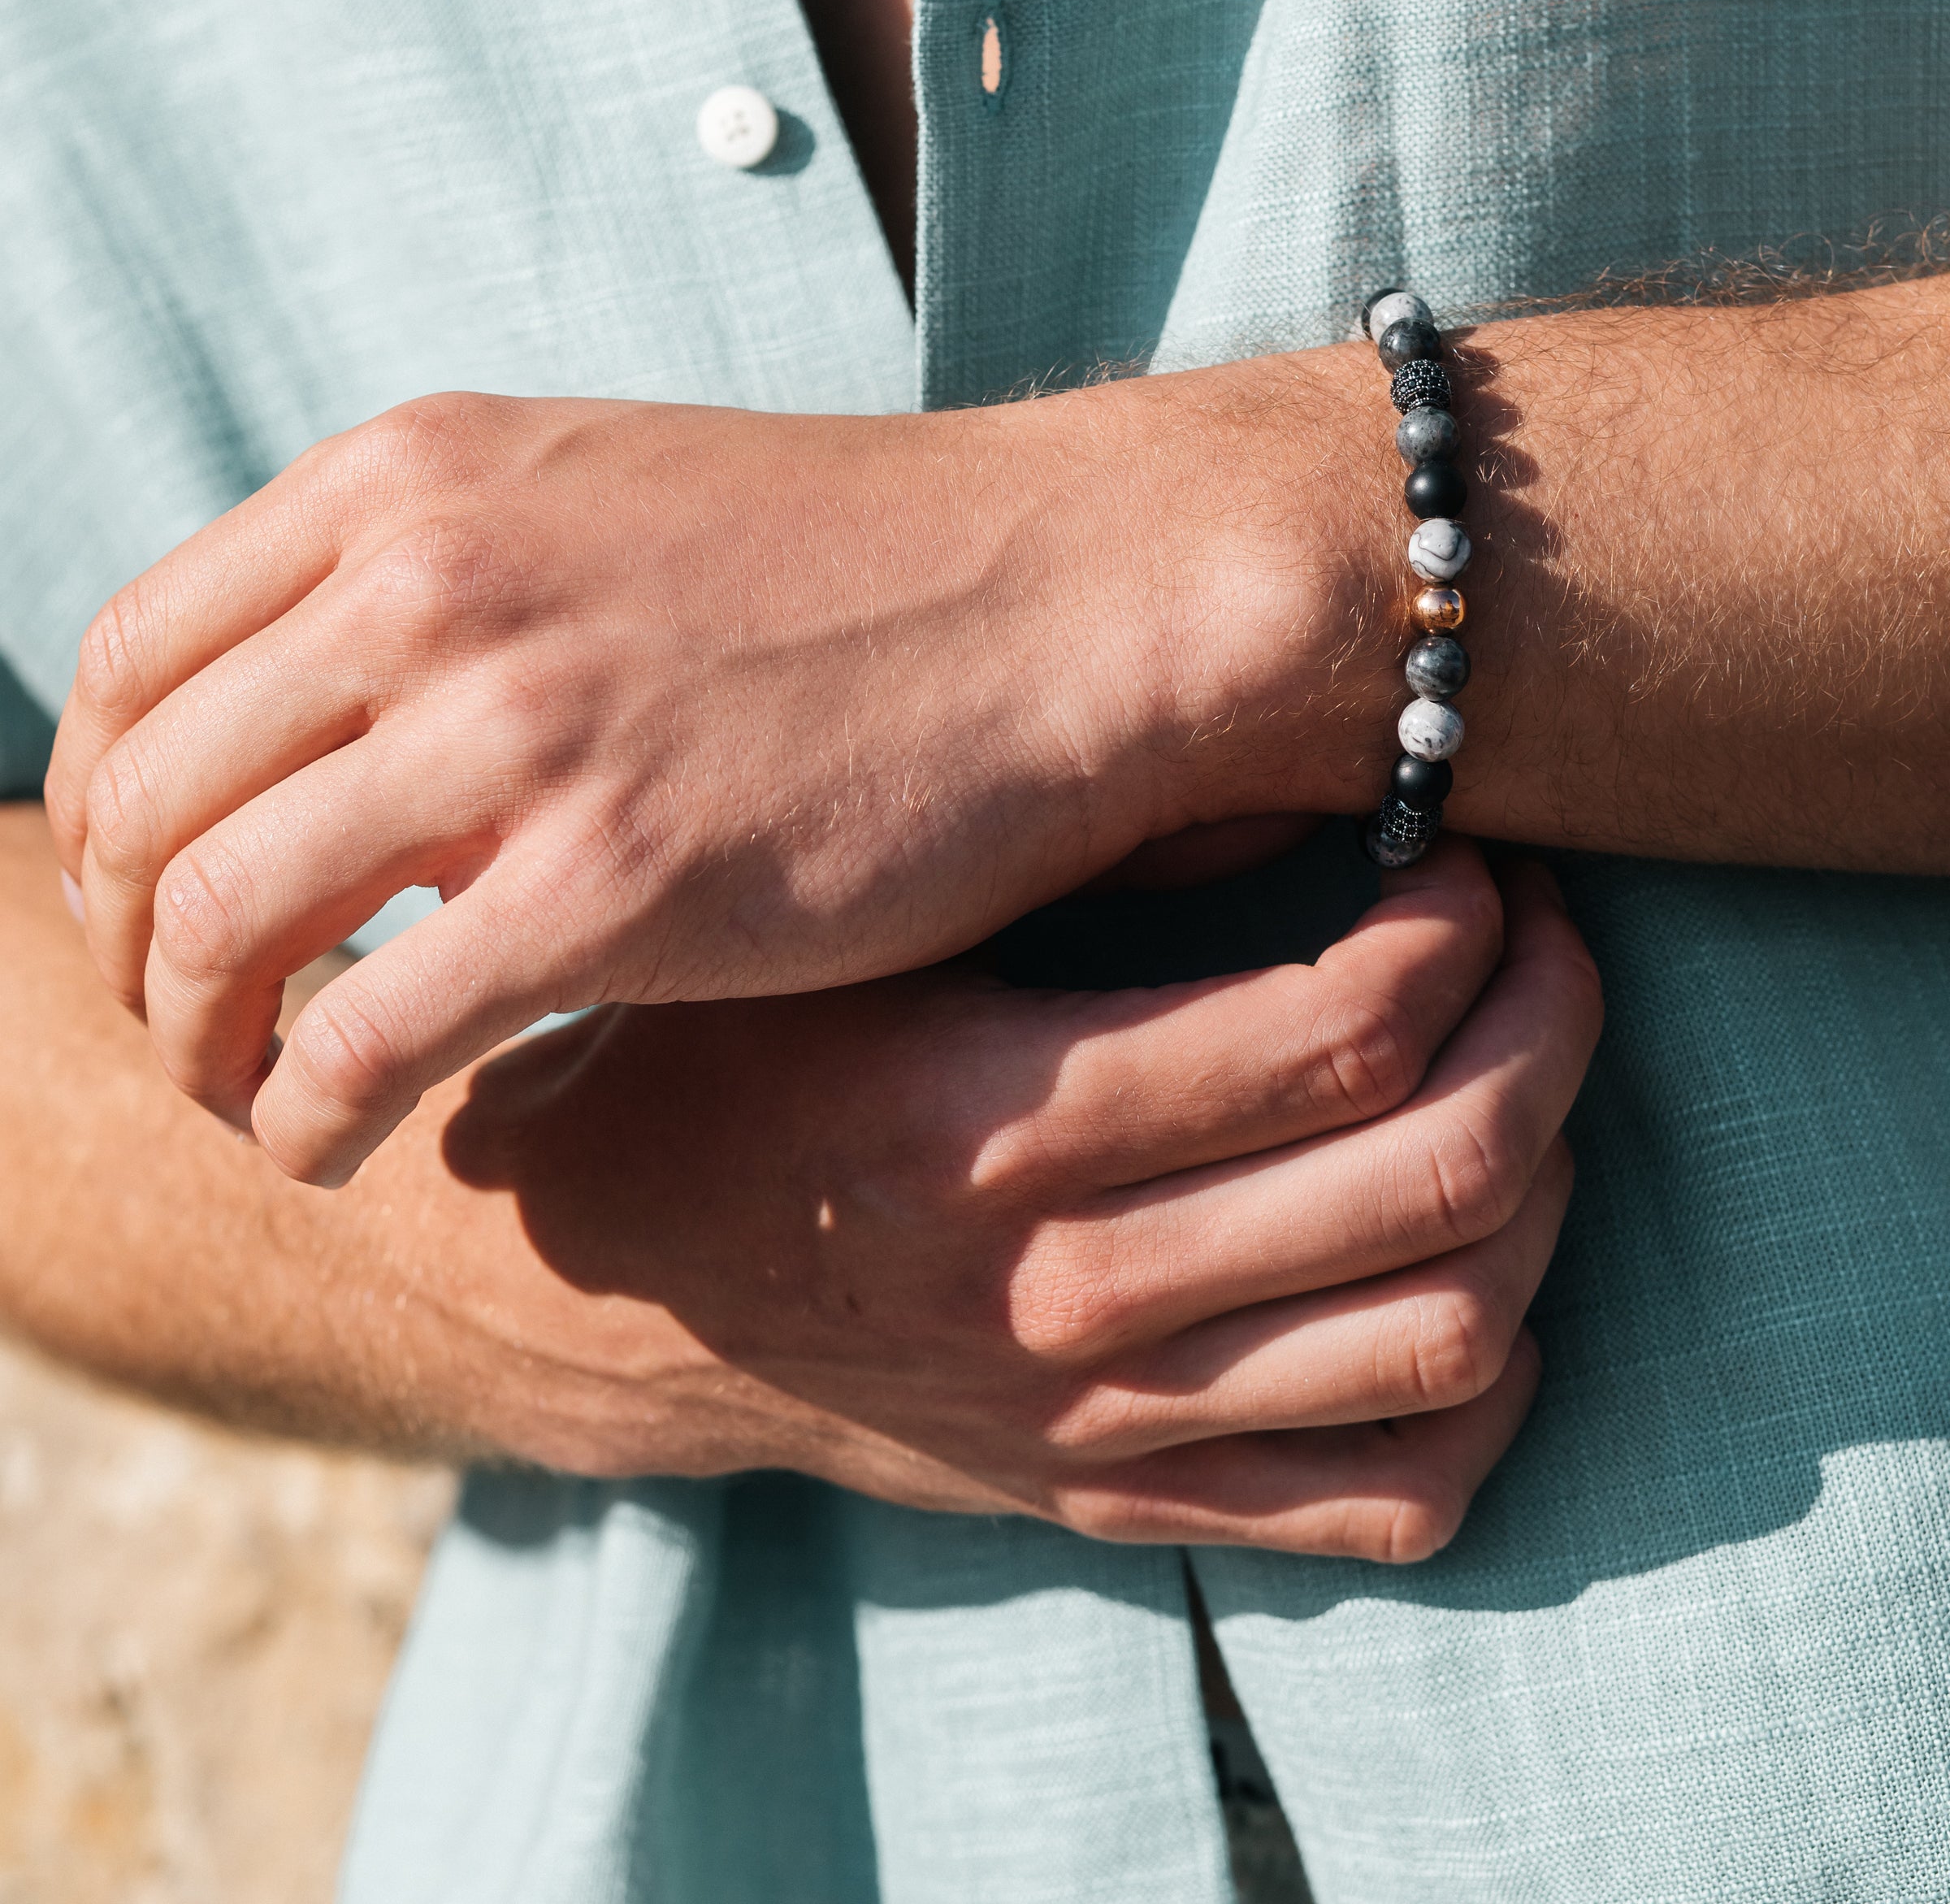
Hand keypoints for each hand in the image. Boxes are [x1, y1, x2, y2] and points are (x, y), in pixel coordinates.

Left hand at [44, 378, 1382, 1185]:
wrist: (1070, 599)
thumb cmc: (869, 573)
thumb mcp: (609, 508)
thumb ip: (449, 588)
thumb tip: (343, 724)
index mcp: (410, 482)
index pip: (131, 657)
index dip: (102, 809)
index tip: (147, 900)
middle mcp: (424, 586)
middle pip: (142, 803)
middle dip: (126, 950)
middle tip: (183, 1030)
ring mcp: (509, 733)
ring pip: (216, 925)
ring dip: (196, 1044)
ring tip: (246, 1102)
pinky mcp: (604, 884)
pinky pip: (354, 1036)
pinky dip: (300, 1117)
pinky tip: (336, 1152)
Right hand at [441, 839, 1601, 1558]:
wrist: (609, 1294)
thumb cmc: (727, 1066)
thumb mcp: (854, 934)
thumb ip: (1075, 862)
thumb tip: (1312, 783)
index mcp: (992, 1118)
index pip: (1331, 1036)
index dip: (1459, 932)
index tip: (1467, 867)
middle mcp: (1061, 1289)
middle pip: (1430, 1178)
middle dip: (1551, 1034)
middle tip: (1546, 949)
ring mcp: (1098, 1422)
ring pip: (1443, 1338)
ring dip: (1543, 1196)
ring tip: (1516, 1095)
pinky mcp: (1111, 1502)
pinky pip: (1383, 1498)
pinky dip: (1484, 1398)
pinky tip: (1468, 1280)